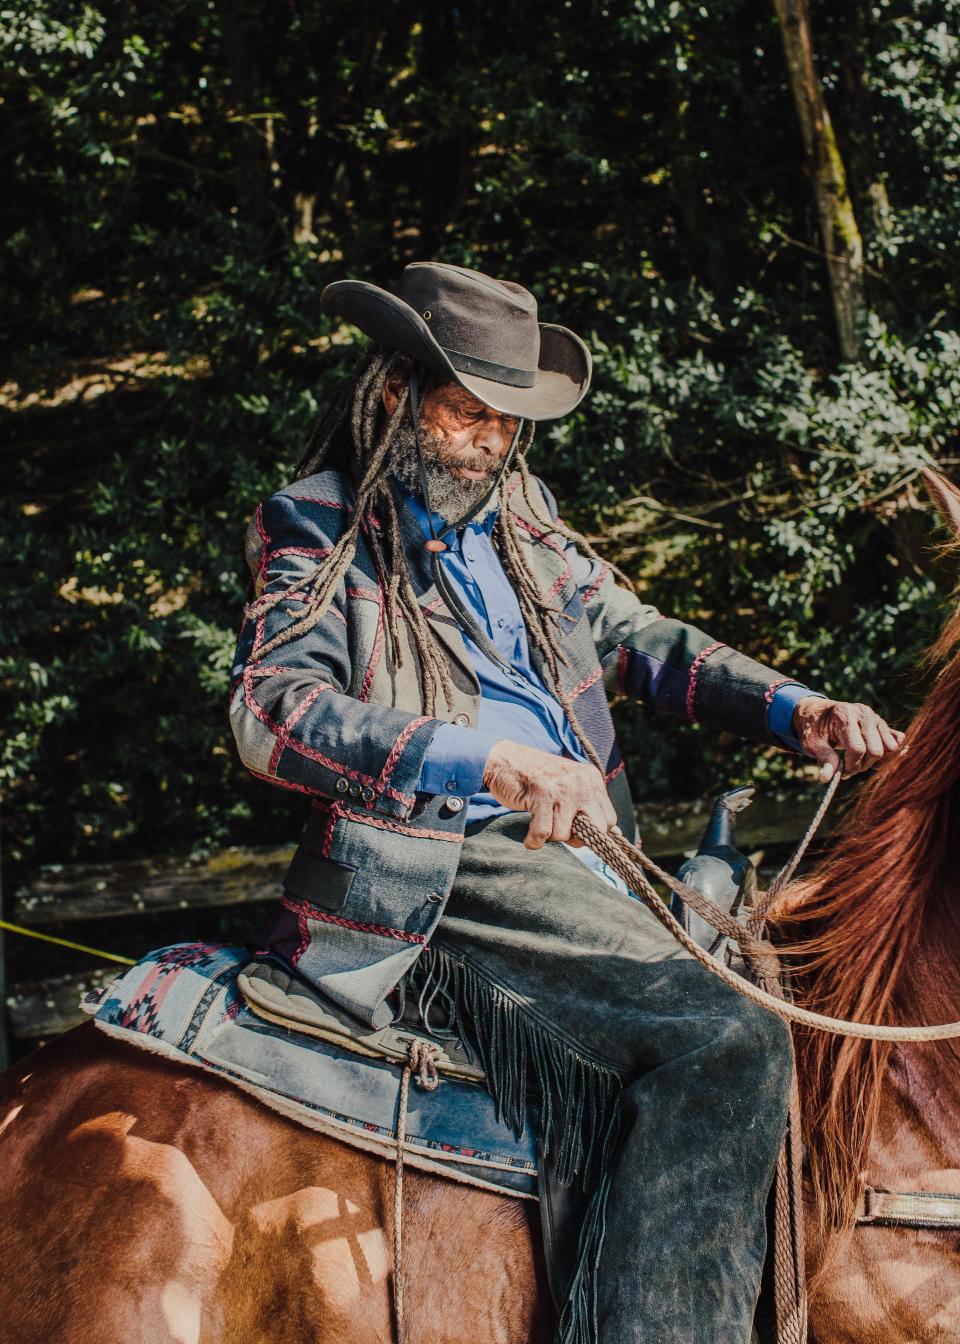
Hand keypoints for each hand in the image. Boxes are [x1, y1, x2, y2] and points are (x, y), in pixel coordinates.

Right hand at [482, 740, 619, 849]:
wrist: (505, 759)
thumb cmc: (538, 779)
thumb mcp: (570, 785)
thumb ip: (588, 805)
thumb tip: (612, 836)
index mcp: (591, 779)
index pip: (609, 820)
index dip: (593, 832)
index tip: (576, 830)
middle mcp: (581, 782)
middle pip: (594, 829)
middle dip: (576, 838)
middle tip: (558, 830)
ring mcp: (561, 788)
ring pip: (565, 834)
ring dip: (550, 836)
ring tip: (540, 823)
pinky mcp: (541, 794)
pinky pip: (543, 833)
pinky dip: (534, 841)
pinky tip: (530, 838)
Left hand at [792, 697, 904, 781]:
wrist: (819, 713)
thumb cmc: (814, 729)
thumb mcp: (812, 743)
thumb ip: (823, 758)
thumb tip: (826, 779)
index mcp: (845, 716)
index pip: (857, 749)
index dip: (851, 766)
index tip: (841, 772)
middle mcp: (864, 714)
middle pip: (875, 751)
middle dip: (862, 765)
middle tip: (848, 766)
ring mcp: (876, 717)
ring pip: (889, 748)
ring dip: (875, 761)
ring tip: (859, 760)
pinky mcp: (882, 723)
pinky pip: (897, 741)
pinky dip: (889, 753)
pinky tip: (872, 756)